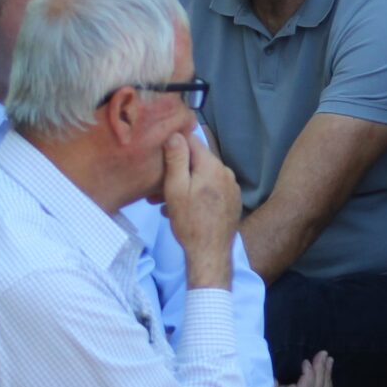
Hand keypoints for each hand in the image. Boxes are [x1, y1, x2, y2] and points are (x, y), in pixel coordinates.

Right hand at [161, 132, 241, 287]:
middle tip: (154, 189)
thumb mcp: (176, 188)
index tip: (159, 154)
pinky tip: (180, 210)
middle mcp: (226, 172)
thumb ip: (176, 160)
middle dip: (175, 171)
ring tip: (162, 203)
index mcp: (213, 166)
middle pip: (196, 162)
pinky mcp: (232, 201)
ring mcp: (231, 187)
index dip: (174, 144)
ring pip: (202, 178)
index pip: (192, 141)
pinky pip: (210, 190)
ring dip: (182, 186)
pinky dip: (195, 195)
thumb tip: (175, 134)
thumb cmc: (189, 221)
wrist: (211, 253)